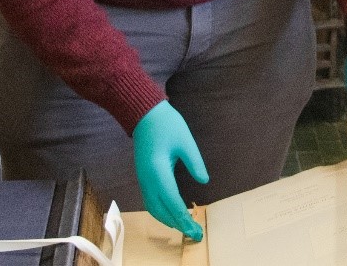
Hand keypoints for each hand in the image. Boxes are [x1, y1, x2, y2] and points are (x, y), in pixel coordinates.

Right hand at [133, 100, 208, 240]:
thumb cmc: (167, 125)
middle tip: (194, 233)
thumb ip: (195, 162)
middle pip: (160, 211)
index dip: (183, 218)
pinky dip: (161, 212)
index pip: (172, 202)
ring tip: (185, 226)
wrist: (144, 114)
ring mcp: (143, 179)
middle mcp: (147, 180)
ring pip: (153, 208)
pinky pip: (151, 201)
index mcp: (158, 172)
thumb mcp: (186, 141)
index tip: (195, 229)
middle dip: (177, 224)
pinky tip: (173, 213)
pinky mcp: (143, 177)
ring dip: (168, 220)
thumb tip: (204, 180)